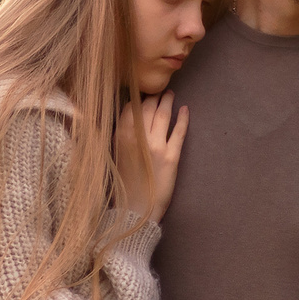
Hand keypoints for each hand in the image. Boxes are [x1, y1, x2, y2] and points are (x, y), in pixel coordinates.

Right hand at [114, 92, 189, 223]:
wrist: (135, 209)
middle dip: (153, 96)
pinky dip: (183, 118)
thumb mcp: (114, 156)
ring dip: (167, 102)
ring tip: (170, 94)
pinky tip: (185, 110)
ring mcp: (156, 145)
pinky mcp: (172, 156)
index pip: (129, 108)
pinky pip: (179, 132)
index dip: (136, 99)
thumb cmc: (122, 184)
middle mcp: (138, 137)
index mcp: (121, 136)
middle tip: (158, 90)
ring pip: (163, 115)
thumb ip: (119, 136)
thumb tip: (126, 119)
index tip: (141, 95)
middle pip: (147, 108)